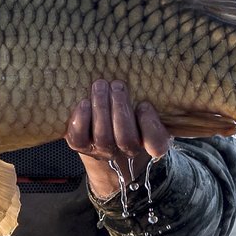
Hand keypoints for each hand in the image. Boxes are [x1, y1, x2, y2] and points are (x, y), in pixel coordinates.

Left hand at [66, 80, 171, 200]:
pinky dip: (81, 120)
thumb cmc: (129, 112)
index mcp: (148, 142)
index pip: (156, 145)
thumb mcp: (144, 108)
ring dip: (101, 108)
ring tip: (100, 85)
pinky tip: (84, 102)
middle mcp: (126, 151)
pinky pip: (79, 139)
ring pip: (103, 137)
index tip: (144, 104)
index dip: (150, 126)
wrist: (103, 130)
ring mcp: (102, 150)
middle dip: (121, 109)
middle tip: (117, 85)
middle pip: (126, 138)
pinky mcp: (81, 146)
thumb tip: (151, 85)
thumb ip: (151, 102)